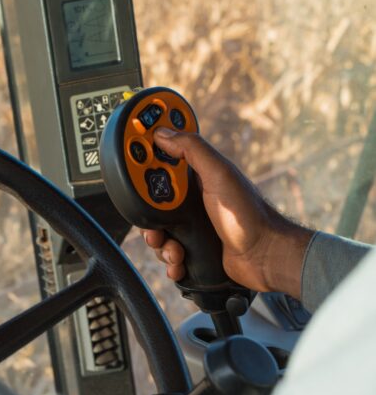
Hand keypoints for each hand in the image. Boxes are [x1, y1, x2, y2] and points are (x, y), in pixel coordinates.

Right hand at [142, 127, 312, 297]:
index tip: (131, 168)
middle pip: (151, 203)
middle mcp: (191, 200)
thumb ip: (192, 150)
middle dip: (148, 218)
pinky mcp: (192, 248)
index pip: (160, 164)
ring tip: (175, 250)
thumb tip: (163, 132)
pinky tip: (180, 263)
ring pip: (156, 231)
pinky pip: (167, 253)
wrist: (264, 257)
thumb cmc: (247, 215)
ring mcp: (192, 225)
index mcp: (195, 178)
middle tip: (155, 227)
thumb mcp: (219, 174)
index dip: (143, 165)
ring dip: (160, 244)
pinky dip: (170, 261)